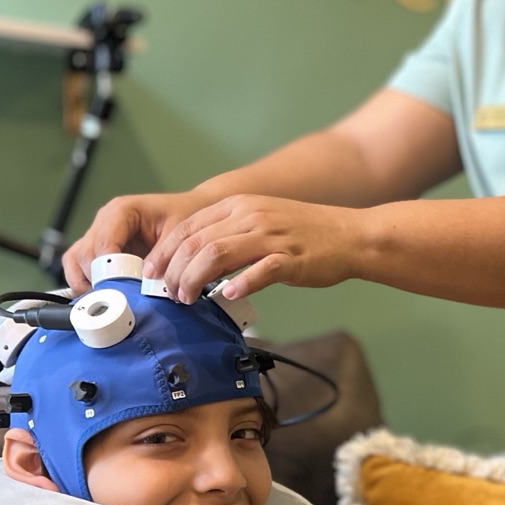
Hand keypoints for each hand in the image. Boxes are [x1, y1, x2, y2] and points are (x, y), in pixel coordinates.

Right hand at [63, 191, 205, 291]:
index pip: (103, 242)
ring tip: (105, 298)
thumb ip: (162, 257)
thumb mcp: (178, 234)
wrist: (189, 210)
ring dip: (85, 281)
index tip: (118, 287)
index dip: (107, 267)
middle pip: (85, 253)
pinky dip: (83, 281)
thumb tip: (146, 283)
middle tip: (116, 298)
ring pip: (75, 259)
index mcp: (122, 211)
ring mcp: (100, 234)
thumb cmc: (183, 215)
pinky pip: (78, 265)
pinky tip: (100, 294)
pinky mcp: (100, 249)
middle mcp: (105, 221)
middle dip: (98, 278)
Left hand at [144, 194, 365, 303]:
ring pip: (217, 254)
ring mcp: (272, 235)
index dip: (164, 252)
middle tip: (168, 293)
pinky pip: (259, 271)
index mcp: (239, 205)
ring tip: (187, 299)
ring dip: (194, 280)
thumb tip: (192, 259)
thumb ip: (228, 234)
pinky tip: (228, 297)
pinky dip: (239, 285)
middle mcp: (251, 215)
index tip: (152, 274)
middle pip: (196, 242)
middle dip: (173, 271)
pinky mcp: (291, 258)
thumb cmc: (305, 234)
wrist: (351, 235)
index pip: (187, 227)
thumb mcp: (260, 221)